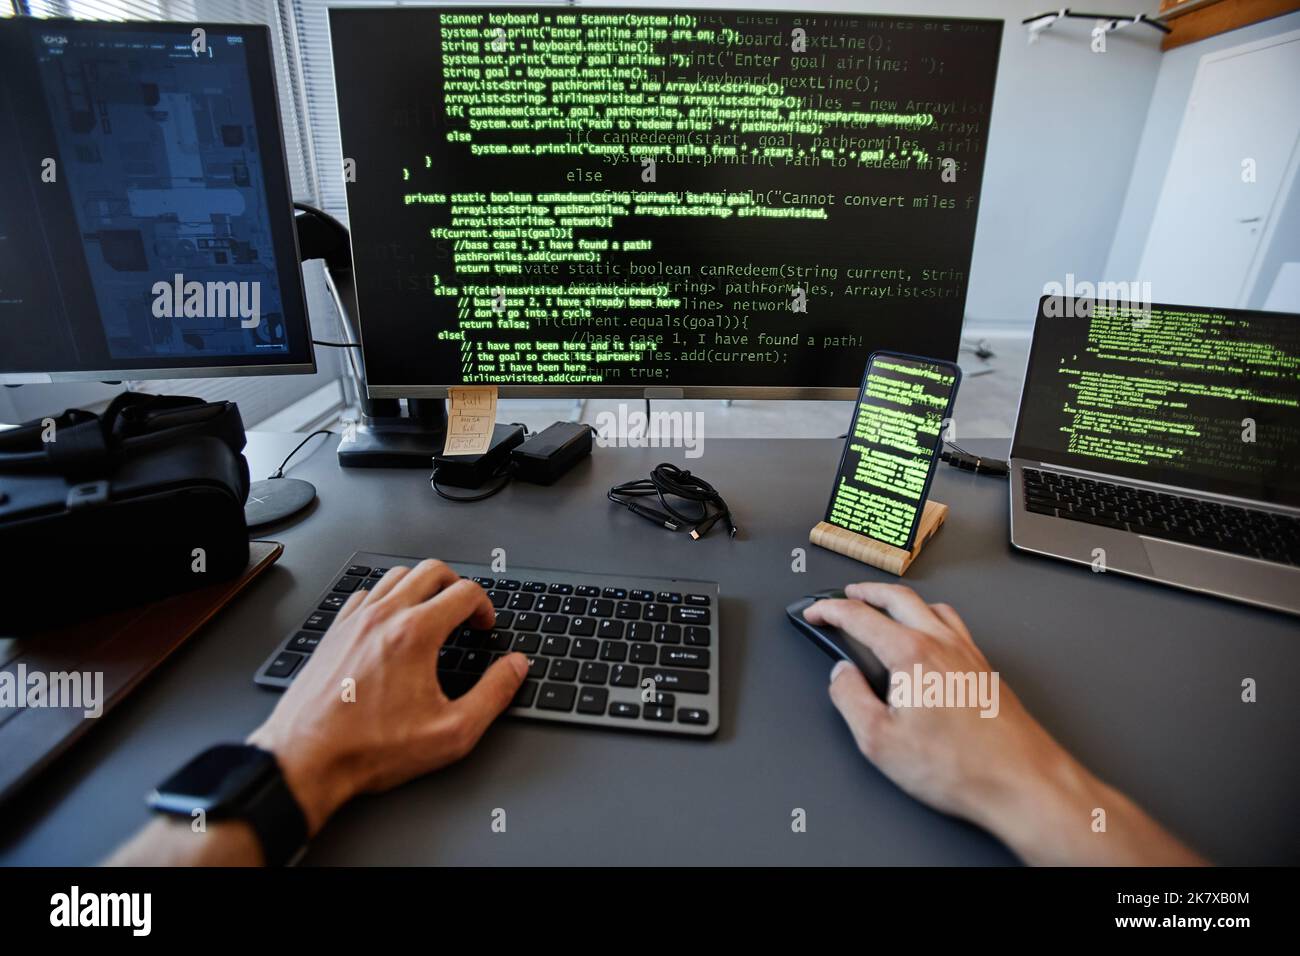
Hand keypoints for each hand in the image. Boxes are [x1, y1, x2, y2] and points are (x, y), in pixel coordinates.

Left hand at [248, 560, 526, 835]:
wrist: (307, 760)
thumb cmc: (371, 749)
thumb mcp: (452, 732)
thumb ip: (493, 694)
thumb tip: (515, 667)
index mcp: (416, 634)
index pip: (465, 592)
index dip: (485, 607)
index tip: (483, 627)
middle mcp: (384, 617)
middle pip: (431, 570)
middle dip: (457, 586)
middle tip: (465, 613)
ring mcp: (355, 621)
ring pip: (397, 575)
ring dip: (422, 587)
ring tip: (433, 614)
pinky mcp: (334, 632)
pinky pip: (366, 593)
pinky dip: (387, 598)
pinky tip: (392, 624)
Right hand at [805, 582, 1202, 864]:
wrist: (1020, 782)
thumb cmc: (961, 766)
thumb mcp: (879, 741)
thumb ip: (850, 699)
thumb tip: (841, 676)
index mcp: (911, 654)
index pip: (860, 617)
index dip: (830, 611)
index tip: (817, 613)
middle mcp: (942, 644)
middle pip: (897, 597)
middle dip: (866, 592)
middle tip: (846, 596)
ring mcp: (968, 653)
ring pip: (930, 605)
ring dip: (900, 599)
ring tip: (885, 606)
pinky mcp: (985, 668)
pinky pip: (954, 624)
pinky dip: (931, 616)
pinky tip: (930, 633)